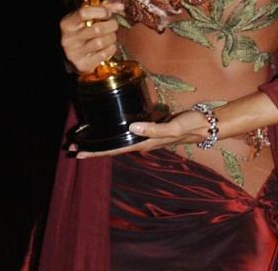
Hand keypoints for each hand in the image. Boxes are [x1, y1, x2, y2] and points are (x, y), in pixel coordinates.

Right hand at [60, 2, 122, 74]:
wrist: (72, 57)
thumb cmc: (82, 32)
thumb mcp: (86, 17)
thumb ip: (103, 8)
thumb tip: (120, 6)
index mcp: (67, 23)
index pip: (84, 13)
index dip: (100, 11)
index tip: (108, 13)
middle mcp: (68, 38)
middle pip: (97, 29)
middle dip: (111, 25)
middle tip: (113, 25)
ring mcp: (74, 53)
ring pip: (102, 42)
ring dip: (112, 37)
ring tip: (111, 36)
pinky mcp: (82, 65)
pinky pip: (104, 54)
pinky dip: (111, 49)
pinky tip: (109, 46)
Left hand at [73, 109, 210, 158]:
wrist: (206, 125)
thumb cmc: (189, 125)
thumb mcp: (172, 126)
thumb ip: (153, 129)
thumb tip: (132, 128)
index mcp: (144, 143)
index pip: (115, 149)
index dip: (96, 152)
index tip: (78, 153)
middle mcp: (142, 143)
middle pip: (113, 149)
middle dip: (93, 149)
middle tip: (72, 148)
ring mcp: (145, 138)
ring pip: (118, 143)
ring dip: (101, 144)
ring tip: (84, 142)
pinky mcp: (148, 130)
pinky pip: (126, 135)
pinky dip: (113, 136)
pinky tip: (108, 133)